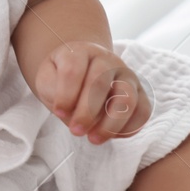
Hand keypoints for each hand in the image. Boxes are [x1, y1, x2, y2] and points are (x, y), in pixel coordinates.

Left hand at [32, 42, 150, 144]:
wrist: (83, 70)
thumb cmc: (61, 77)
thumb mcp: (46, 78)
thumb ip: (52, 90)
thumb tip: (69, 111)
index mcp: (80, 51)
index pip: (73, 70)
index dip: (66, 94)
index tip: (58, 112)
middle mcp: (107, 59)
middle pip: (100, 83)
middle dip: (87, 112)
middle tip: (75, 131)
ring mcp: (126, 75)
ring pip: (127, 98)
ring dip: (110, 123)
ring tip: (94, 139)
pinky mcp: (140, 92)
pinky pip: (143, 111)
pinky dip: (130, 127)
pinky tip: (113, 136)